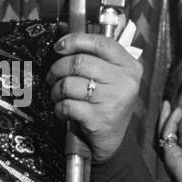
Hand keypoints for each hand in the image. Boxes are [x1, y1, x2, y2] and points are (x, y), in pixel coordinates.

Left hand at [47, 27, 140, 163]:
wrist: (112, 141)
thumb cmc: (108, 104)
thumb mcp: (112, 79)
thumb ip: (96, 59)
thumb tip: (64, 43)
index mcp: (129, 66)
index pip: (101, 43)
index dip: (75, 41)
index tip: (59, 46)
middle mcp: (124, 81)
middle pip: (79, 62)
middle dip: (58, 68)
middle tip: (53, 76)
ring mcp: (112, 100)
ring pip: (69, 83)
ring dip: (57, 90)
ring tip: (59, 95)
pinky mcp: (99, 118)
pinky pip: (67, 104)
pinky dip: (59, 107)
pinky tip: (64, 111)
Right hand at [156, 101, 181, 181]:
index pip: (181, 144)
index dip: (181, 131)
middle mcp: (179, 161)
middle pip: (170, 136)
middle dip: (169, 121)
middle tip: (169, 106)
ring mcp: (174, 158)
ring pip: (165, 134)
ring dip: (166, 118)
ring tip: (168, 104)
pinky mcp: (172, 156)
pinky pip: (167, 134)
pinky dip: (170, 122)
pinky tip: (176, 111)